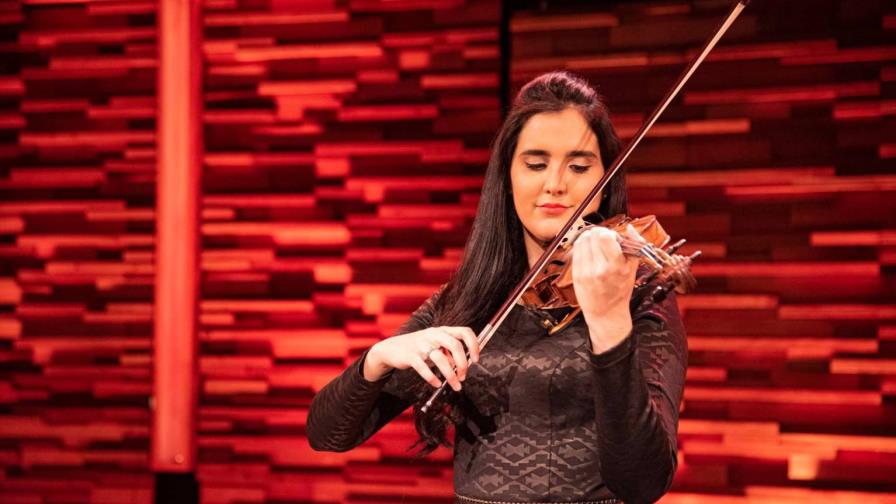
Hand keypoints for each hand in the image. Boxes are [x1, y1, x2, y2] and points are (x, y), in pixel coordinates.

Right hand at [364, 326, 479, 390]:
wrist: (392, 349)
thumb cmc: (419, 348)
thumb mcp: (435, 345)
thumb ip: (449, 352)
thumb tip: (463, 365)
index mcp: (442, 330)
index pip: (465, 332)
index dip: (474, 345)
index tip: (476, 360)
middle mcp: (433, 334)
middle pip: (455, 345)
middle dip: (463, 364)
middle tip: (463, 377)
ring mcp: (421, 344)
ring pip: (441, 359)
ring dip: (450, 375)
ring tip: (455, 385)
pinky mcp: (411, 356)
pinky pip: (424, 368)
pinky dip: (432, 378)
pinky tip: (437, 384)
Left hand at [572, 225, 640, 351]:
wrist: (606, 312)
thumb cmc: (620, 290)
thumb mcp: (633, 269)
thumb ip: (635, 246)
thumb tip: (631, 228)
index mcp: (616, 266)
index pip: (605, 236)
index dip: (609, 233)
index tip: (612, 239)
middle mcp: (600, 269)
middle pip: (592, 235)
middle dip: (599, 234)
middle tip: (603, 242)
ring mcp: (586, 272)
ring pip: (582, 240)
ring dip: (589, 239)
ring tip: (596, 247)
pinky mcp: (576, 274)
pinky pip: (575, 250)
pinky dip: (582, 247)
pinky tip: (589, 253)